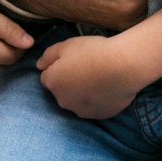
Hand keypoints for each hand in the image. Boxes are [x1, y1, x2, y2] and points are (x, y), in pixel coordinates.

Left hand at [36, 35, 150, 118]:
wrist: (123, 66)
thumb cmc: (93, 52)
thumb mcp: (66, 45)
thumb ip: (48, 55)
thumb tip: (39, 65)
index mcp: (53, 82)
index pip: (47, 77)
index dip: (59, 67)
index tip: (73, 61)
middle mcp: (63, 101)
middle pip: (62, 91)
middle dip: (69, 82)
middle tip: (86, 67)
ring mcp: (81, 110)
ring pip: (77, 101)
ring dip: (82, 92)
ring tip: (99, 77)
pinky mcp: (99, 115)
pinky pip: (94, 107)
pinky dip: (97, 100)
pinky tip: (108, 87)